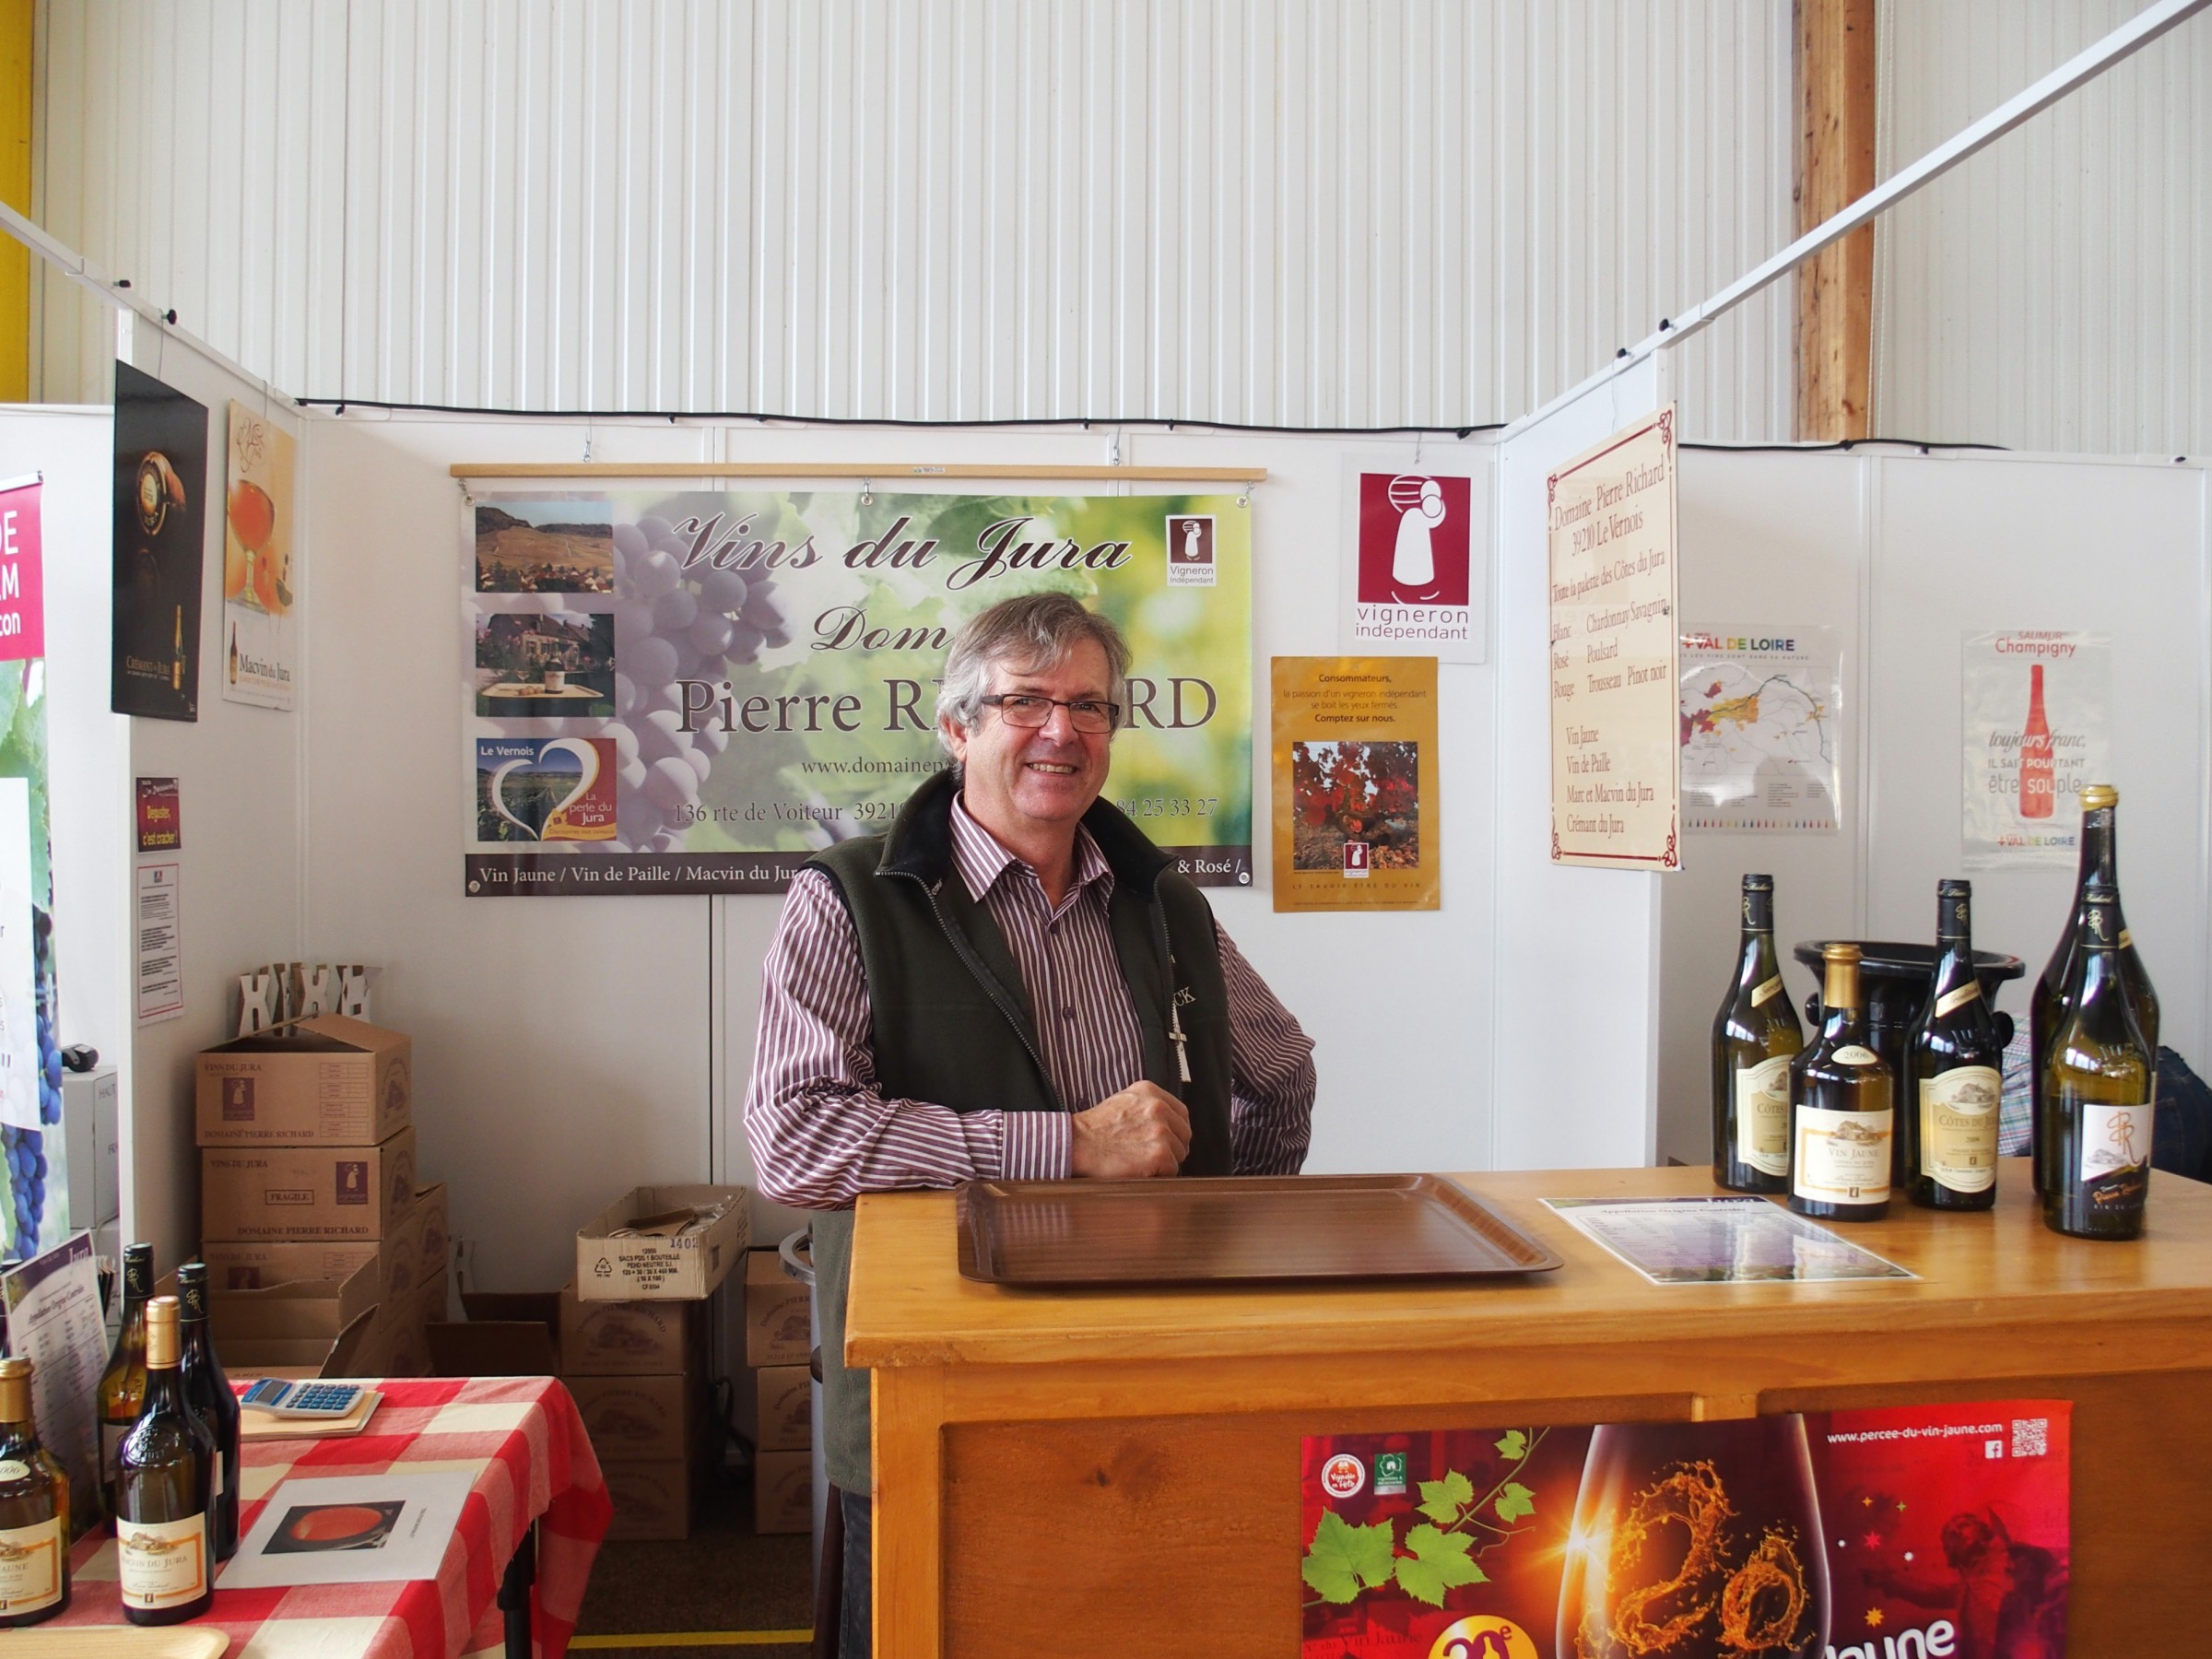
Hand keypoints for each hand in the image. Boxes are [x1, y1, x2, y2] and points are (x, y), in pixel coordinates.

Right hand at [1069, 1082, 1190, 1177]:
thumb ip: (1148, 1107)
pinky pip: (1172, 1170)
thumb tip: (1170, 1123)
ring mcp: (1160, 1130)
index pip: (1181, 1113)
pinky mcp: (1159, 1154)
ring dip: (1165, 1162)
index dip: (1175, 1130)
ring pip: (1180, 1154)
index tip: (1166, 1140)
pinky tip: (1139, 1170)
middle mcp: (1158, 1107)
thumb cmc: (1095, 1128)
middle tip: (1152, 1156)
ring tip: (1140, 1161)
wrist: (1077, 1144)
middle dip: (1173, 1147)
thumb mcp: (1124, 1101)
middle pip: (1184, 1134)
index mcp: (1150, 1092)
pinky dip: (1159, 1175)